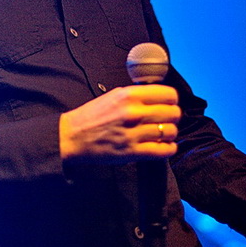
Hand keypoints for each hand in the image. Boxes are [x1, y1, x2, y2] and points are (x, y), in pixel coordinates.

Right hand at [59, 85, 180, 164]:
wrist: (72, 137)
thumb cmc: (93, 115)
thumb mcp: (113, 95)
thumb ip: (136, 94)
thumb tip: (158, 95)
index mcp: (129, 95)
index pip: (168, 94)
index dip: (172, 100)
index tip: (169, 104)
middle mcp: (133, 112)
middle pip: (173, 113)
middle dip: (173, 117)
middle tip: (167, 120)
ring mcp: (133, 133)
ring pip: (170, 132)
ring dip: (169, 133)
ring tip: (163, 134)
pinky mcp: (132, 152)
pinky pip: (163, 150)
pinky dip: (168, 148)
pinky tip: (163, 146)